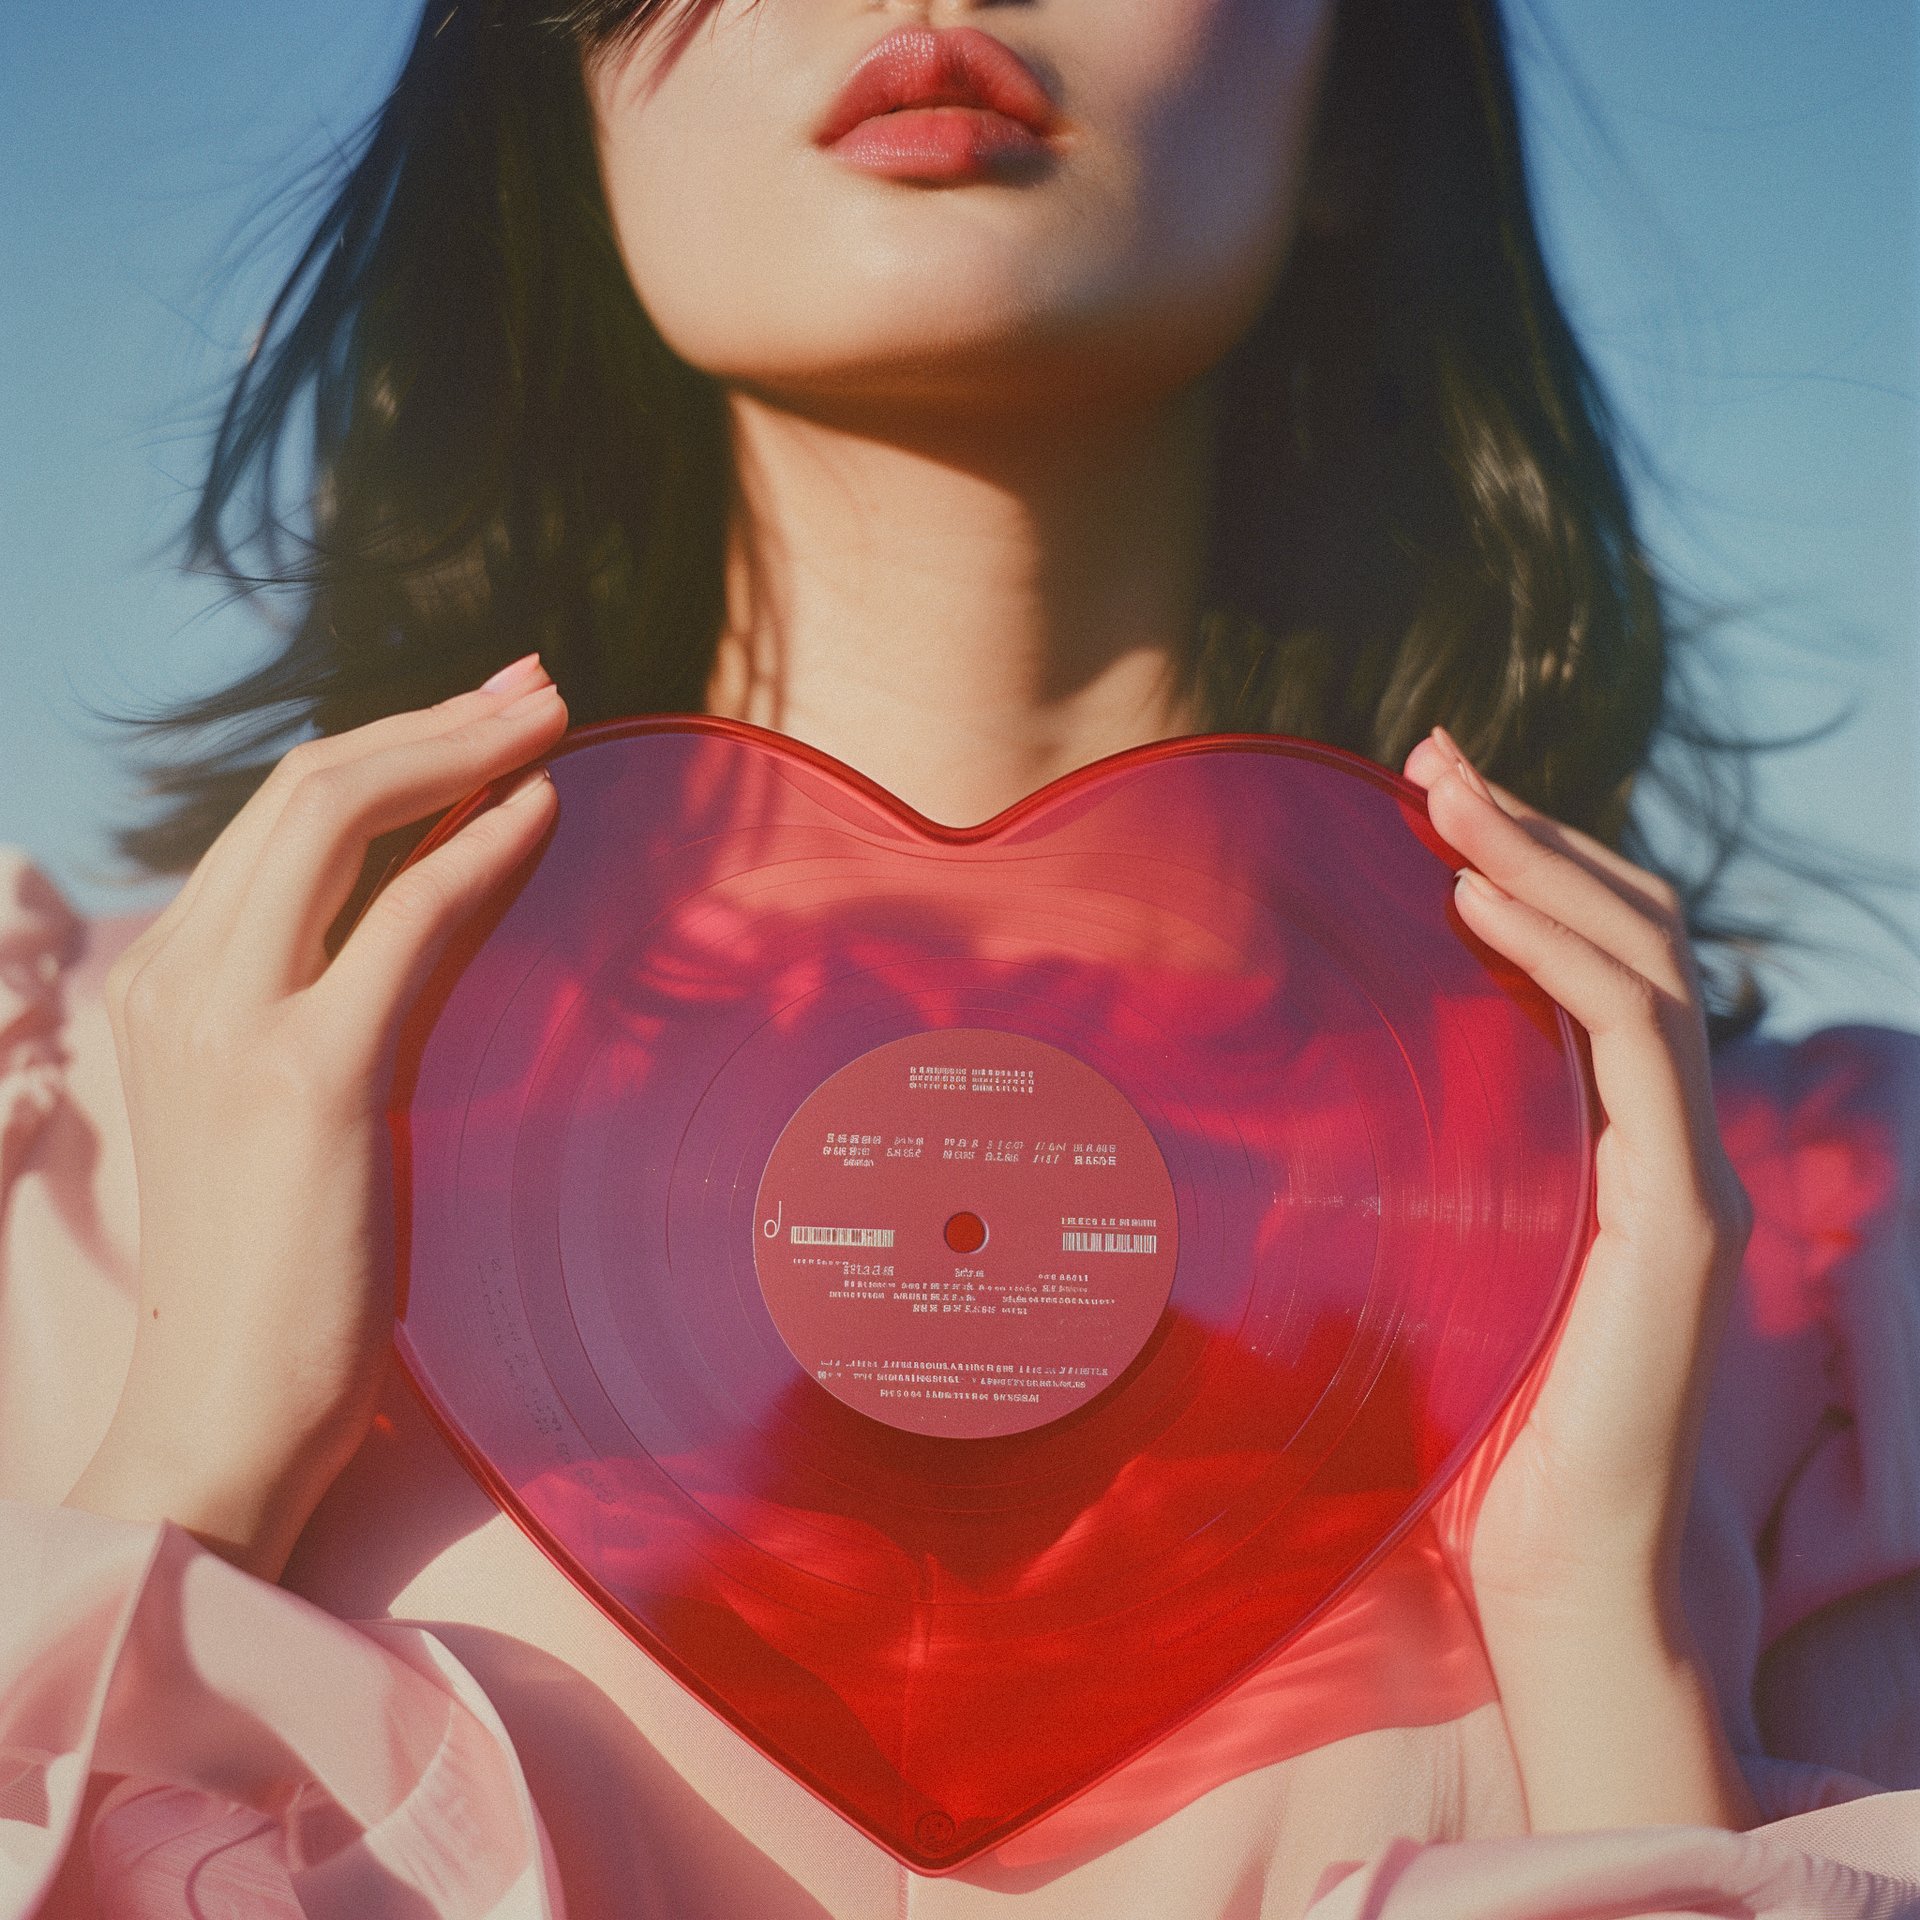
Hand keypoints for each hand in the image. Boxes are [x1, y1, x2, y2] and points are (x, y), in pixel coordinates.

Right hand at [64, 653, 566, 1582]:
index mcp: (170, 979)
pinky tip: (541, 812)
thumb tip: (446, 891)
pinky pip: (405, 918)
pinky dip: (478, 849)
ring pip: (340, 817)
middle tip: (532, 688)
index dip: (391, 748)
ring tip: (546, 717)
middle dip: (432, 722)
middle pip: (308, 787)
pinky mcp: (310, 1076)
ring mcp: (234, 1020)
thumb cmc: (275, 1272)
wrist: (221, 1412)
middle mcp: (183, 977)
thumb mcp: (294, 1102)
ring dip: (458, 751)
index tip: (483, 719)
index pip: (282, 817)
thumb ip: (347, 991)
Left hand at [1403, 726, 1756, 1829]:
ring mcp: (1688, 1170)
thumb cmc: (1481, 1420)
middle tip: (1437, 758)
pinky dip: (1565, 957)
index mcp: (1617, 1140)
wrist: (1555, 1559)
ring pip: (1649, 964)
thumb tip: (1318, 1083)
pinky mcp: (1679, 1217)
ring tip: (1449, 795)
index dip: (1531, 866)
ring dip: (1545, 864)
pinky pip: (1639, 1045)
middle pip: (1636, 934)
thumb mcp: (1444, 1248)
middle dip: (1537, 833)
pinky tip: (1476, 903)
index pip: (1604, 960)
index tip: (1433, 794)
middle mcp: (1671, 1138)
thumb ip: (1432, 1160)